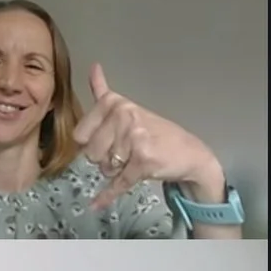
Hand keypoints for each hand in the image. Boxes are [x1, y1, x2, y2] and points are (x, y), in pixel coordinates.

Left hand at [75, 63, 223, 209]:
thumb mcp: (128, 108)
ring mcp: (135, 138)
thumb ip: (104, 92)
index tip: (109, 139)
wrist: (190, 153)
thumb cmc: (155, 132)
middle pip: (90, 154)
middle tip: (125, 152)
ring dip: (115, 171)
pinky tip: (97, 203)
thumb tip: (93, 66)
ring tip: (134, 160)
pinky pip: (117, 184)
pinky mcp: (143, 160)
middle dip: (103, 159)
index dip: (91, 144)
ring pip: (103, 168)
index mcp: (116, 103)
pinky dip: (107, 196)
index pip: (79, 135)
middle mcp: (125, 117)